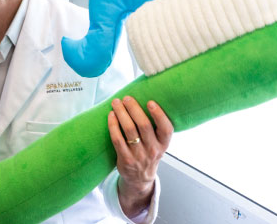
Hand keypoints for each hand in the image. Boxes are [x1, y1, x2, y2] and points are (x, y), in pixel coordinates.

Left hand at [108, 96, 172, 216]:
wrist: (140, 179)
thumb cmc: (148, 153)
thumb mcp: (158, 144)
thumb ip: (155, 127)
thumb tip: (143, 99)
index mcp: (163, 144)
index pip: (166, 129)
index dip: (159, 115)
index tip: (150, 102)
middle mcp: (153, 149)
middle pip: (144, 125)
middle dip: (134, 109)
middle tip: (126, 98)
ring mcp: (139, 155)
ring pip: (129, 130)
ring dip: (121, 113)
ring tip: (116, 103)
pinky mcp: (125, 159)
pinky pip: (117, 139)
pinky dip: (113, 125)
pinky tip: (111, 115)